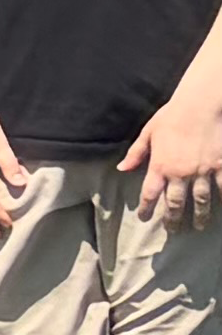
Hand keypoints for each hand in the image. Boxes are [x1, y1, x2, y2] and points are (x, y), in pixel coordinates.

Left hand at [123, 92, 221, 229]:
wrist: (202, 104)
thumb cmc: (172, 115)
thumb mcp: (149, 132)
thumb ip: (136, 153)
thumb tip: (122, 169)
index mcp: (160, 166)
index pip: (150, 194)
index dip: (147, 209)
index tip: (145, 219)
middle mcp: (180, 173)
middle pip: (176, 203)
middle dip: (174, 219)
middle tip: (174, 230)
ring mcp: (203, 171)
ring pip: (201, 200)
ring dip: (200, 215)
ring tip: (200, 226)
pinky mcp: (221, 166)